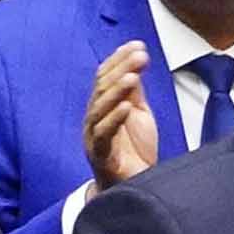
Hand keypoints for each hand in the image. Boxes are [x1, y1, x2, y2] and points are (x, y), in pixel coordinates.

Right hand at [82, 42, 158, 190]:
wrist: (135, 189)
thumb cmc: (134, 154)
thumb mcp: (138, 116)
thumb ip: (134, 93)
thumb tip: (135, 64)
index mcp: (103, 108)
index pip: (106, 77)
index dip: (120, 60)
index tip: (138, 45)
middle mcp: (94, 120)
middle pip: (101, 89)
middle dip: (121, 69)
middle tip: (139, 55)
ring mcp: (94, 137)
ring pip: (99, 109)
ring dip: (116, 91)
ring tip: (132, 76)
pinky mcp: (99, 156)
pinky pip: (103, 135)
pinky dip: (114, 119)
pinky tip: (126, 106)